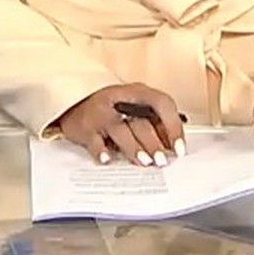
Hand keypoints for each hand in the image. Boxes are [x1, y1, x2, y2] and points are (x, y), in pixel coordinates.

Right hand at [52, 83, 184, 166]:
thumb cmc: (111, 109)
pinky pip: (94, 141)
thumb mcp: (133, 107)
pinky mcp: (86, 128)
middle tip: (162, 160)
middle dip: (154, 143)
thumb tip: (172, 145)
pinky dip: (101, 151)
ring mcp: (101, 114)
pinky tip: (108, 159)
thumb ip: (151, 121)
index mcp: (136, 92)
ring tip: (144, 162)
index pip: (161, 103)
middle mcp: (119, 100)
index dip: (173, 126)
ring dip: (134, 148)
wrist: (74, 104)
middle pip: (141, 121)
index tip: (179, 147)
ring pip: (121, 130)